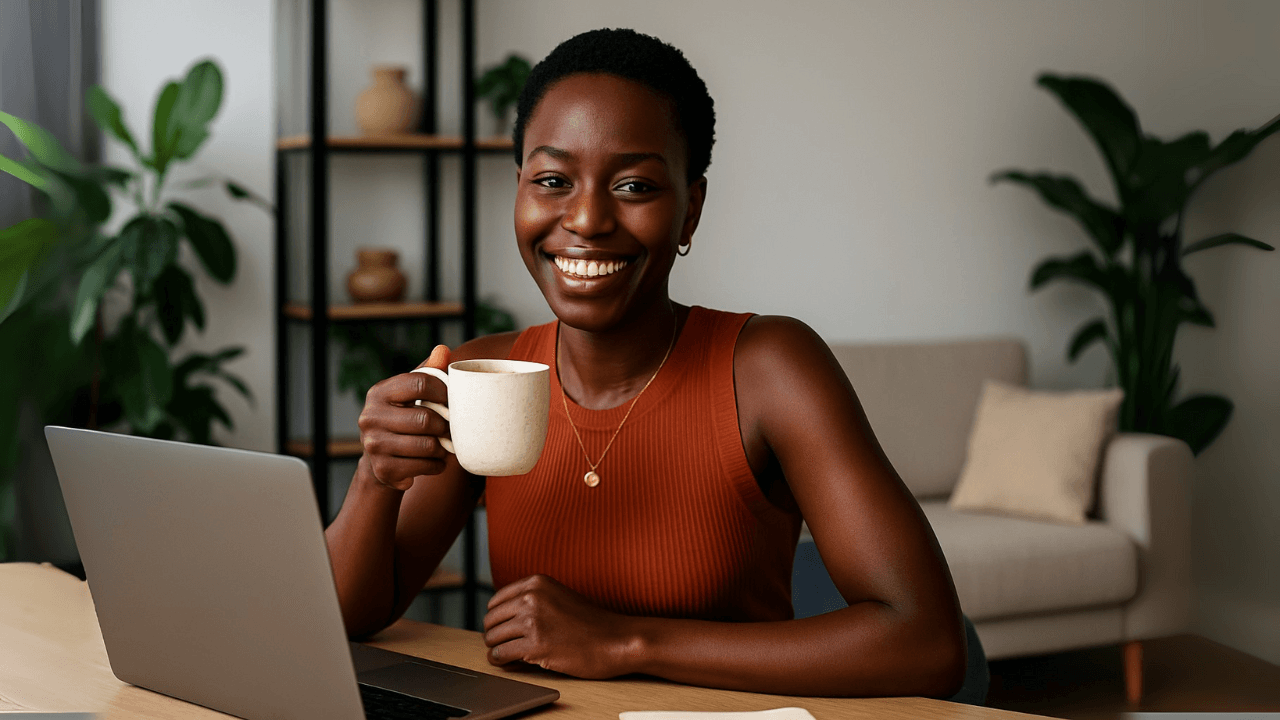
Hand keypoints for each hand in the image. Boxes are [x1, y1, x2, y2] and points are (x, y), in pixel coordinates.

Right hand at [355, 344, 452, 490]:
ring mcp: (374, 445)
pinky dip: (437, 464)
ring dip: (443, 447)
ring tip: (444, 444)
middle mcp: (370, 417)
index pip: (420, 383)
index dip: (444, 391)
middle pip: (426, 419)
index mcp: (379, 392)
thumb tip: (442, 350)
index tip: (452, 401)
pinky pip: (426, 466)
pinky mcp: (384, 469)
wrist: (381, 459)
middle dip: (446, 425)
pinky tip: (434, 460)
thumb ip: (428, 372)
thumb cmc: (403, 417)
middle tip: (451, 428)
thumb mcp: (411, 394)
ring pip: (428, 445)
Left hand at [482, 574, 639, 678]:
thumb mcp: (558, 596)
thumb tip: (501, 617)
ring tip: (507, 654)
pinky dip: (500, 661)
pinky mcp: (535, 645)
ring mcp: (533, 621)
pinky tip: (508, 662)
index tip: (503, 629)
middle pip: (491, 619)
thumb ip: (532, 600)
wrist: (615, 640)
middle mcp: (532, 597)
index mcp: (536, 582)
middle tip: (504, 644)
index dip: (497, 618)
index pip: (496, 601)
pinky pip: (500, 655)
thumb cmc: (590, 623)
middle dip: (495, 634)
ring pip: (493, 637)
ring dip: (497, 649)